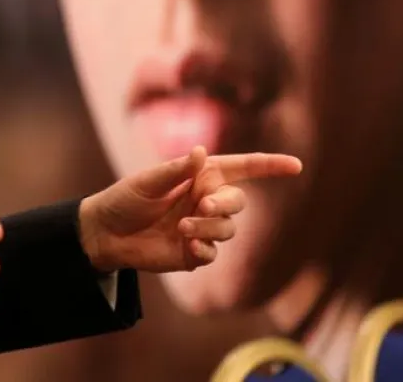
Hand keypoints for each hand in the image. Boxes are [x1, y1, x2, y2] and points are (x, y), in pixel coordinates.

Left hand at [77, 146, 302, 273]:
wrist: (106, 234)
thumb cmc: (125, 199)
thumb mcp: (147, 181)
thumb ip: (176, 169)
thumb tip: (201, 151)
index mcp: (199, 176)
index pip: (242, 168)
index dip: (270, 166)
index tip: (296, 166)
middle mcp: (205, 200)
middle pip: (238, 201)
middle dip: (225, 203)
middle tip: (201, 205)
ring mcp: (202, 226)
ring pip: (228, 228)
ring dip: (210, 227)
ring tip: (182, 227)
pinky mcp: (195, 251)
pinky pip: (213, 252)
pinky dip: (204, 248)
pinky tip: (187, 245)